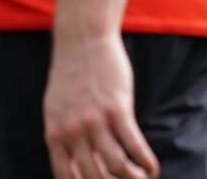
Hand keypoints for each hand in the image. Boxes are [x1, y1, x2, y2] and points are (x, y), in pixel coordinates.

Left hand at [45, 30, 158, 178]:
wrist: (82, 41)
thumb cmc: (70, 73)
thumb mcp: (55, 108)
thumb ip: (63, 133)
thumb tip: (77, 159)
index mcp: (54, 134)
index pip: (66, 176)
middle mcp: (73, 132)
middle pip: (93, 175)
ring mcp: (95, 122)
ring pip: (115, 165)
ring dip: (132, 178)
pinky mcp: (118, 109)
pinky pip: (134, 144)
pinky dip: (145, 161)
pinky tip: (152, 168)